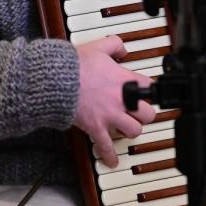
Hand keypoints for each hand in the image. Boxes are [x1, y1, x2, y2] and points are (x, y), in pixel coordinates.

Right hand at [73, 35, 155, 167]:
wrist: (56, 80)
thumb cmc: (75, 65)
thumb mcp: (98, 46)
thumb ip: (115, 44)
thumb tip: (122, 49)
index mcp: (124, 80)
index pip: (149, 87)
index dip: (148, 90)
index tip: (145, 93)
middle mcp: (122, 100)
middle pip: (148, 114)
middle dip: (144, 113)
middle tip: (139, 112)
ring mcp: (110, 116)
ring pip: (134, 131)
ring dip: (131, 130)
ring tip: (126, 128)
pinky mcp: (96, 128)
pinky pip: (107, 146)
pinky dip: (110, 156)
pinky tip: (113, 161)